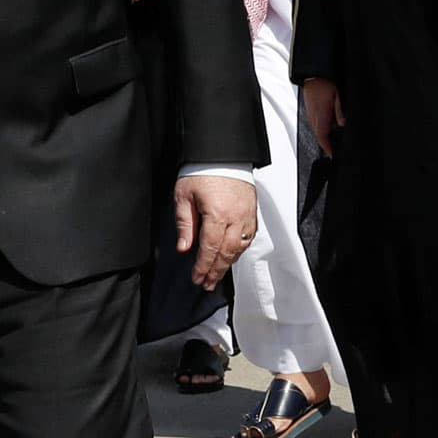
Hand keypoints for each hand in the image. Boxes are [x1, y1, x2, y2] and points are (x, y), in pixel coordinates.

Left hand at [173, 174, 256, 289]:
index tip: (197, 278)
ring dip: (228, 263)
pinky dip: (240, 249)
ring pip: (240, 247)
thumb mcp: (184, 196)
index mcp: (218, 214)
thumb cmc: (202, 171)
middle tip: (207, 284)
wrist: (222, 153)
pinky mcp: (252, 211)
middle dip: (216, 271)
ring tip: (217, 275)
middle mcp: (236, 217)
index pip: (210, 248)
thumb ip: (185, 224)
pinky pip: (249, 236)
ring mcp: (247, 215)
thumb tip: (185, 248)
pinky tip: (232, 255)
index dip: (203, 266)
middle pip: (227, 252)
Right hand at [303, 79, 344, 156]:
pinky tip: (330, 127)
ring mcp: (310, 115)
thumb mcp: (337, 96)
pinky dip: (322, 129)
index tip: (333, 155)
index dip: (328, 149)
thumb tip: (342, 124)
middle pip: (320, 137)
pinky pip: (316, 124)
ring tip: (334, 142)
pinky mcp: (310, 111)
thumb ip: (339, 111)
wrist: (314, 75)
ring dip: (325, 137)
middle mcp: (313, 118)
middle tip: (336, 150)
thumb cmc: (324, 83)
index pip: (323, 138)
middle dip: (328, 145)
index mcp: (320, 116)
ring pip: (318, 131)